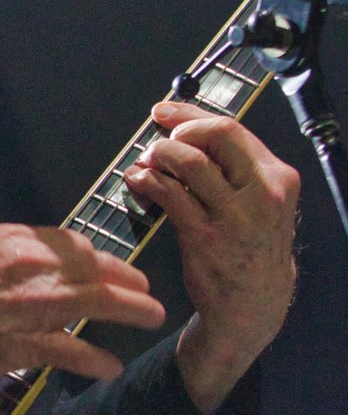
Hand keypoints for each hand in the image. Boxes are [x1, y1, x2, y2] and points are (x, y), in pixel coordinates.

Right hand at [0, 222, 165, 414]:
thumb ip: (16, 262)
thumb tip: (53, 271)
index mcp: (11, 240)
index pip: (72, 243)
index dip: (102, 258)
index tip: (116, 269)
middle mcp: (24, 265)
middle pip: (93, 268)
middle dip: (127, 280)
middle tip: (146, 292)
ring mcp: (25, 305)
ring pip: (95, 301)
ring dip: (131, 310)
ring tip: (151, 317)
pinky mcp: (20, 344)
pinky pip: (71, 350)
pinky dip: (95, 360)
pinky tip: (109, 367)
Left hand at [123, 100, 298, 413]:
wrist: (254, 303)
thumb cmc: (250, 245)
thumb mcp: (259, 201)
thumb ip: (231, 165)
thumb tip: (183, 125)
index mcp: (277, 177)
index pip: (232, 128)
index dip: (190, 114)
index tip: (163, 112)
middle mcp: (262, 193)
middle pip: (215, 135)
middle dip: (178, 131)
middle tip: (157, 143)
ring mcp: (235, 216)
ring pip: (190, 161)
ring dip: (159, 155)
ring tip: (146, 164)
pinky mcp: (205, 236)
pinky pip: (170, 194)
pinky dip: (147, 181)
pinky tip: (138, 182)